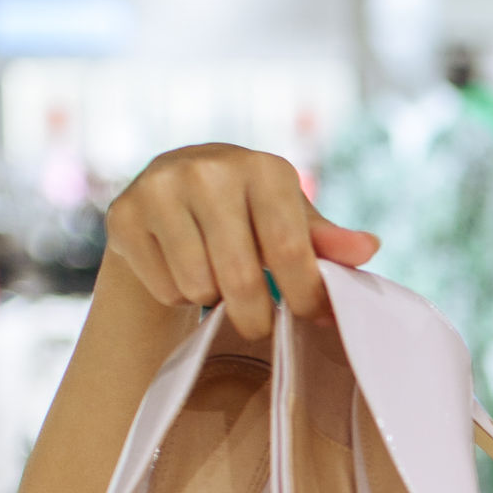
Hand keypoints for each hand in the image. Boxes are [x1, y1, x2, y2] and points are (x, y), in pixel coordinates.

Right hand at [103, 143, 381, 340]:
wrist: (171, 189)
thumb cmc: (249, 210)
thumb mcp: (292, 218)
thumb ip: (328, 240)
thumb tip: (368, 248)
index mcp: (263, 168)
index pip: (289, 249)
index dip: (304, 294)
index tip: (311, 316)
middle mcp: (208, 170)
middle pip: (240, 278)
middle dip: (257, 316)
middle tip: (260, 324)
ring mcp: (160, 189)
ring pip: (199, 288)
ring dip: (214, 299)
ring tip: (218, 277)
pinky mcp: (124, 215)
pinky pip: (165, 288)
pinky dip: (179, 293)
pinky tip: (182, 267)